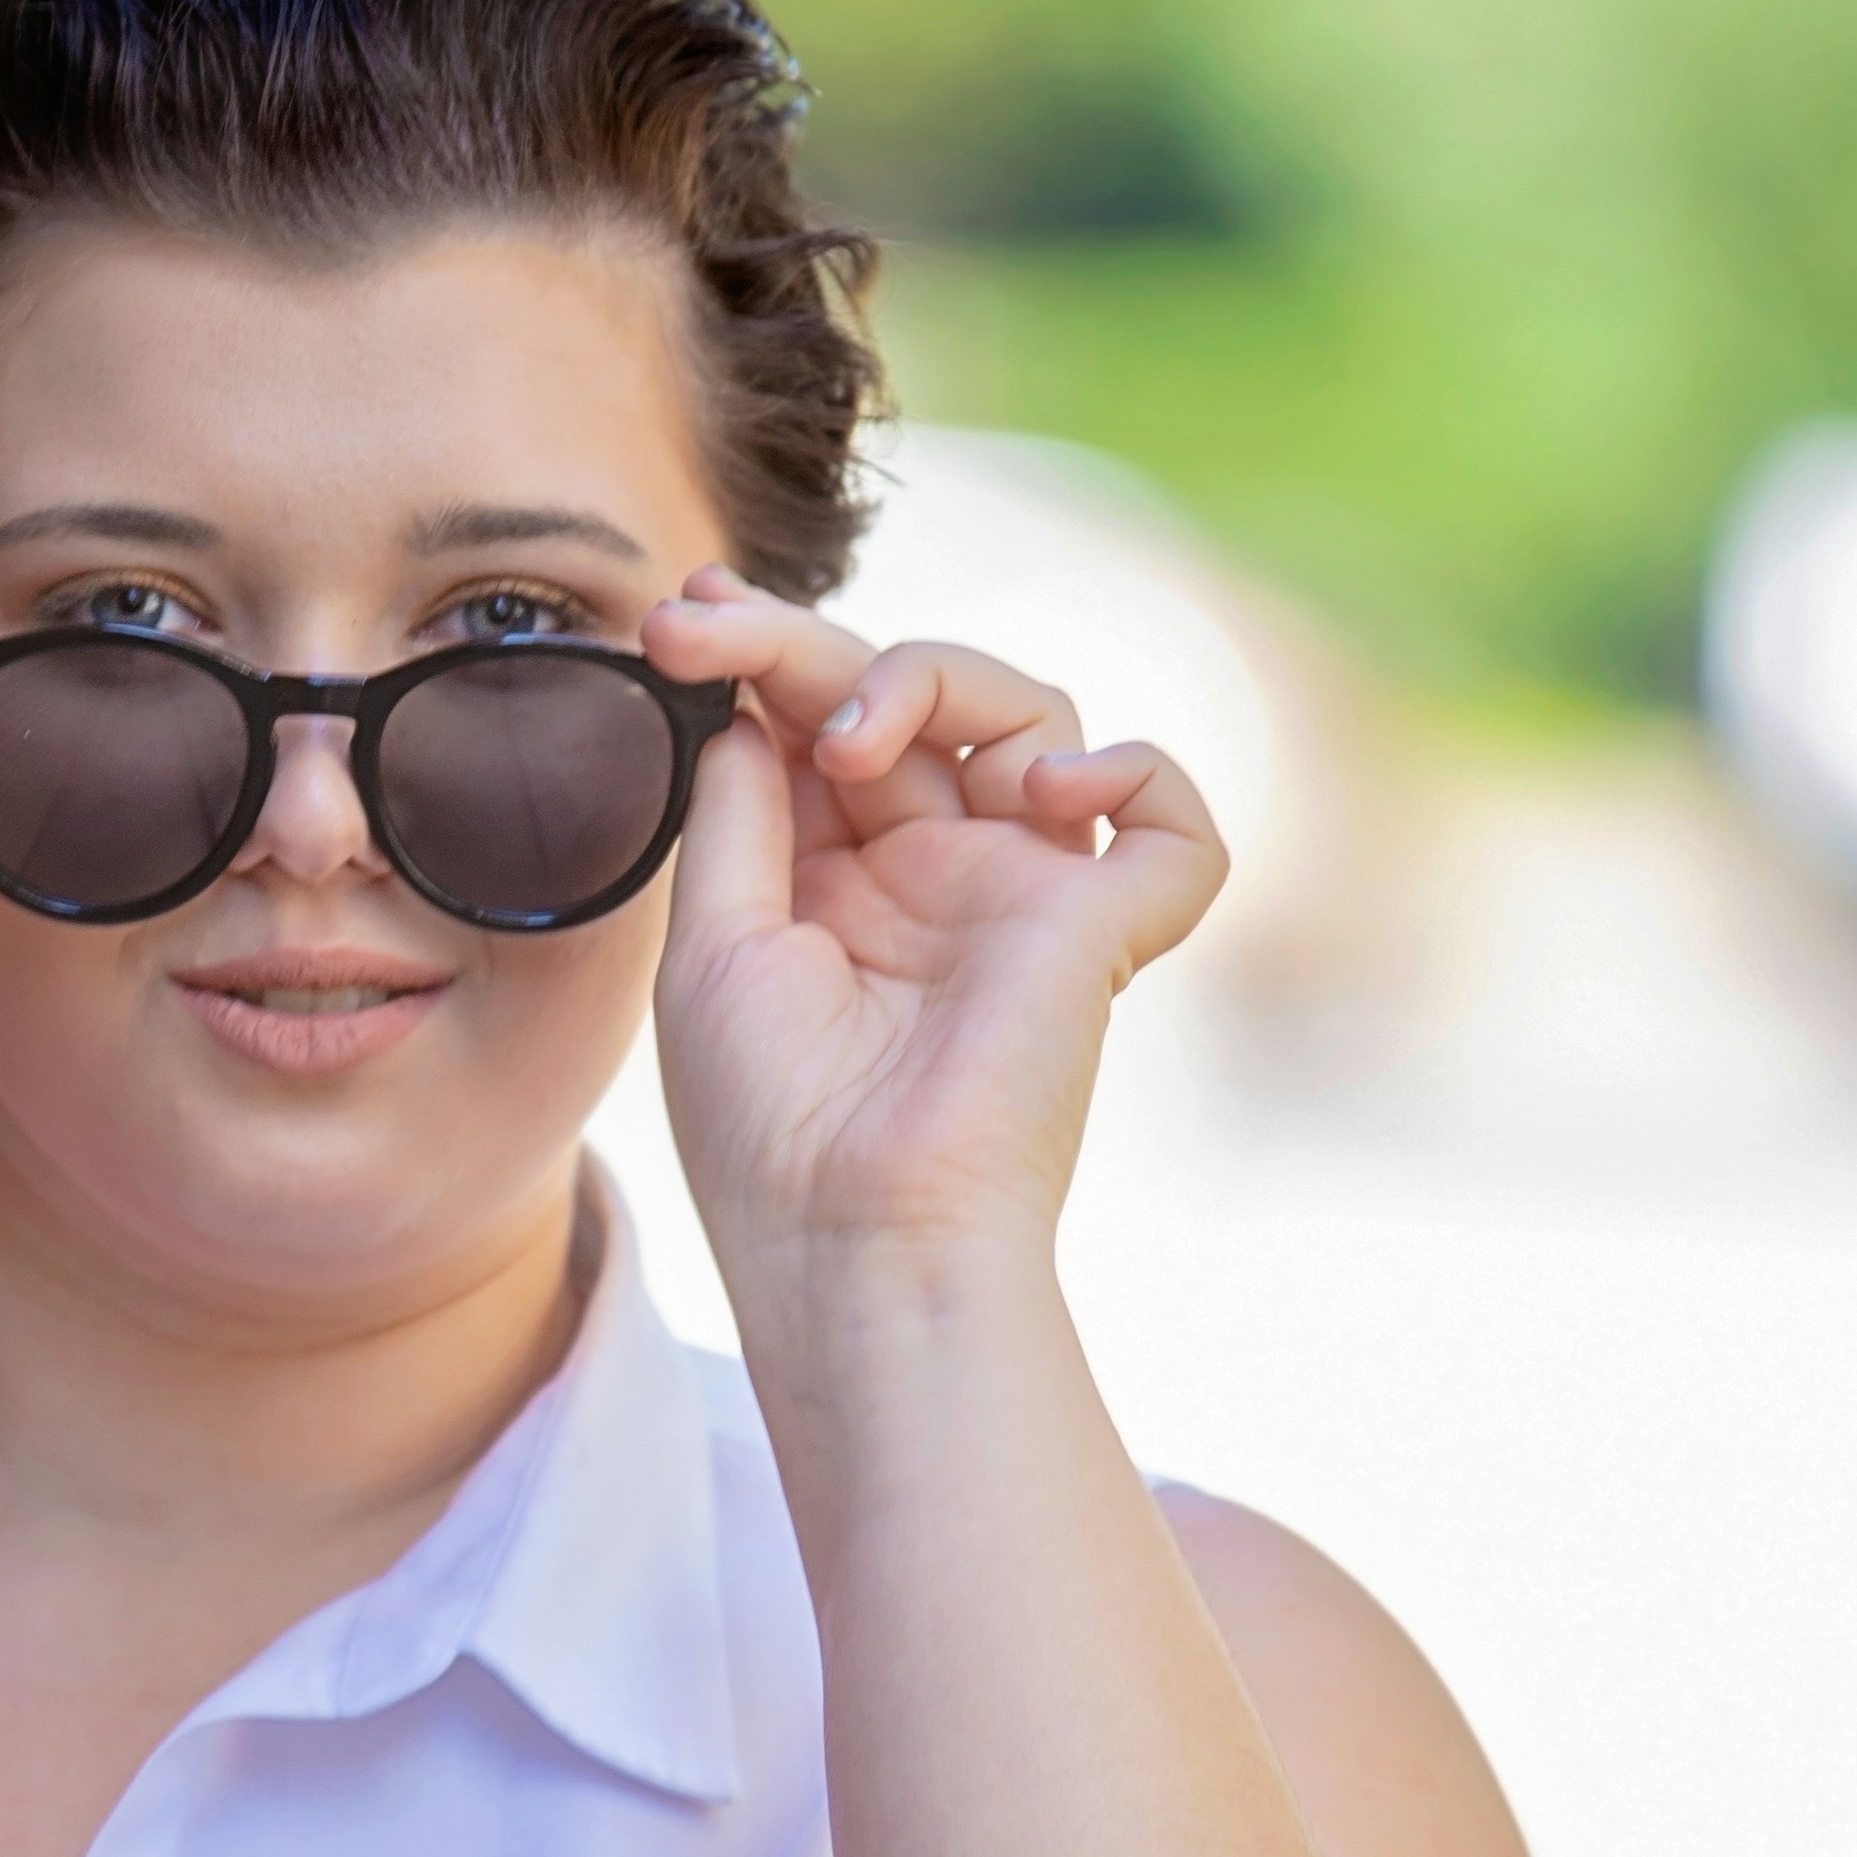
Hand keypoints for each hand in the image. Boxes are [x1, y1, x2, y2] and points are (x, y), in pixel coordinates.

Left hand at [640, 569, 1226, 1305]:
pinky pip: (1174, 823)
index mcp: (838, 885)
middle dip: (813, 644)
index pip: (822, 728)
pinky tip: (1046, 791)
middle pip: (916, 699)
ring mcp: (1024, 899)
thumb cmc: (771, 1124)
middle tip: (719, 632)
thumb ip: (737, 811)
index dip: (765, 652)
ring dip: (941, 679)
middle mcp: (938, 879)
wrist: (855, 1242)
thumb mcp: (712, 943)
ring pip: (1035, 716)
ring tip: (861, 742)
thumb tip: (750, 704)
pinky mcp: (1103, 934)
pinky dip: (1132, 772)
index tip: (683, 615)